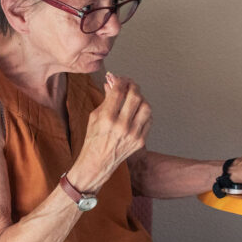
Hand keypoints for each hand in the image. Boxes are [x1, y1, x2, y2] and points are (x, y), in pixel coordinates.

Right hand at [75, 73, 151, 189]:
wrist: (97, 163)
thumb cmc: (93, 139)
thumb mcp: (95, 116)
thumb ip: (106, 98)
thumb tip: (112, 82)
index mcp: (107, 119)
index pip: (119, 91)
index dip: (121, 81)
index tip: (120, 79)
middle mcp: (121, 126)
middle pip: (135, 96)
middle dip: (133, 86)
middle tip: (129, 84)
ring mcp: (133, 134)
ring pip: (146, 107)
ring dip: (141, 98)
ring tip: (134, 97)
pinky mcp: (140, 141)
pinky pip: (148, 120)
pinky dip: (144, 112)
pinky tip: (137, 110)